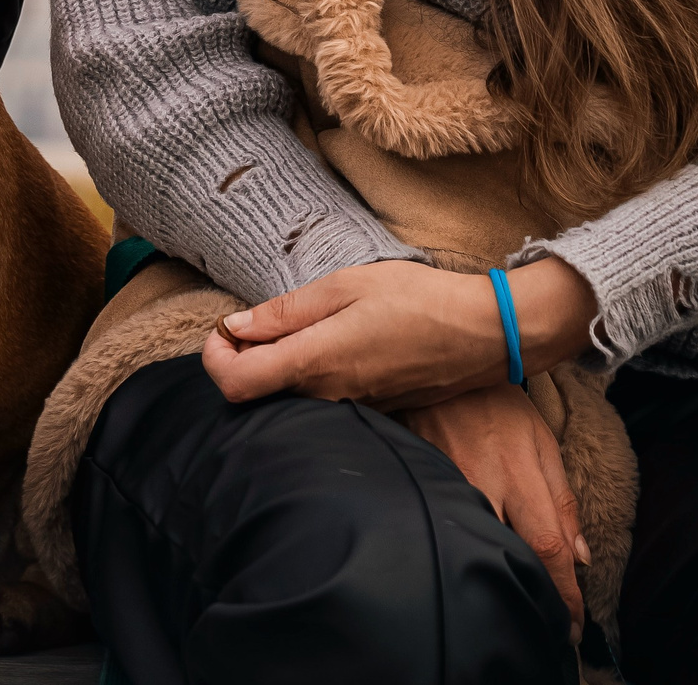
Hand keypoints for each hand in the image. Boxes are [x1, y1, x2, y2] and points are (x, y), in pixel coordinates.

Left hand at [200, 258, 597, 406]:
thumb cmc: (417, 300)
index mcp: (314, 362)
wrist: (485, 334)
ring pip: (288, 397)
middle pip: (256, 394)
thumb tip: (233, 328)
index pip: (234, 384)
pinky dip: (309, 375)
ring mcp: (349, 409)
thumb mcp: (345, 287)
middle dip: (242, 358)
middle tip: (256, 322)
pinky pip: (321, 401)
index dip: (213, 358)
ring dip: (277, 365)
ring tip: (298, 326)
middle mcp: (326, 396)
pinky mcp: (370, 410)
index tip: (221, 331)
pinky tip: (330, 345)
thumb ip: (285, 311)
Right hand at [404, 386, 588, 639]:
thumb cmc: (495, 404)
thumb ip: (562, 498)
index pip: (548, 547)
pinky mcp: (424, 485)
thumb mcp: (540, 440)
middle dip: (537, 596)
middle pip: (512, 556)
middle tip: (552, 626)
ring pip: (479, 549)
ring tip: (520, 604)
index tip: (573, 625)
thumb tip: (580, 557)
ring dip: (503, 580)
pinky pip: (450, 532)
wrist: (438, 372)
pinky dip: (470, 556)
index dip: (563, 593)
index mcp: (519, 473)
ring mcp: (448, 487)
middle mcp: (483, 484)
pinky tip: (480, 570)